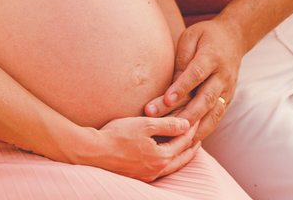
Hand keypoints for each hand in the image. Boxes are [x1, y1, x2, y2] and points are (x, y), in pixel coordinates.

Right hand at [80, 115, 199, 181]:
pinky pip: (160, 169)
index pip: (183, 141)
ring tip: (186, 147)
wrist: (92, 151)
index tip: (197, 116)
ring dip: (181, 155)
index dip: (191, 128)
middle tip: (199, 136)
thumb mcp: (145, 125)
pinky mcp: (137, 176)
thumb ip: (167, 126)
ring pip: (171, 166)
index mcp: (161, 157)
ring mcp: (146, 175)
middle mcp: (156, 170)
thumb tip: (186, 125)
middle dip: (191, 146)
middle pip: (181, 158)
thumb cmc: (117, 135)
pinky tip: (164, 155)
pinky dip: (168, 160)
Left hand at [143, 19, 244, 142]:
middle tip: (163, 123)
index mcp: (212, 56)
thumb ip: (182, 60)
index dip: (182, 88)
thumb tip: (171, 87)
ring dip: (195, 128)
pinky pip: (216, 118)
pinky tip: (189, 141)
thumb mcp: (190, 37)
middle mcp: (223, 75)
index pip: (196, 74)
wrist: (234, 37)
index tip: (167, 100)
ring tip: (176, 139)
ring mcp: (228, 89)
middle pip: (205, 98)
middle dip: (184, 113)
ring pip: (213, 113)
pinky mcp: (228, 99)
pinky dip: (203, 130)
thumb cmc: (206, 36)